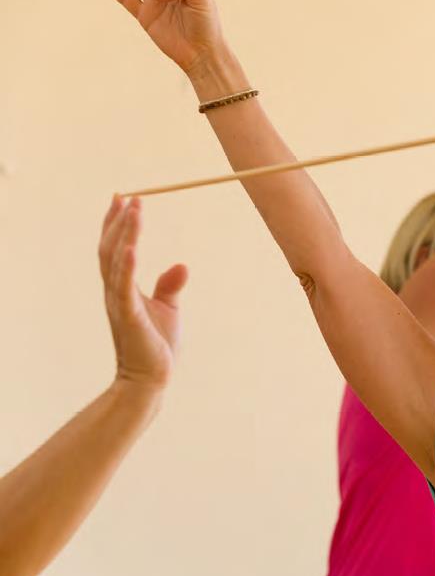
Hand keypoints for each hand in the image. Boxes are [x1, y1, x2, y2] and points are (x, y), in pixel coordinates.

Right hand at [99, 196, 188, 389]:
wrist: (151, 378)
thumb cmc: (156, 345)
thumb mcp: (168, 309)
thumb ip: (170, 286)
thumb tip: (181, 265)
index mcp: (122, 288)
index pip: (115, 249)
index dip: (116, 224)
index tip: (123, 199)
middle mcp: (115, 291)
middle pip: (111, 248)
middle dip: (119, 222)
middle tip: (128, 197)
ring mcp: (120, 303)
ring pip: (117, 260)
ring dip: (125, 234)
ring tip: (135, 210)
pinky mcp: (129, 316)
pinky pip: (124, 287)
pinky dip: (128, 266)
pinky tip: (133, 247)